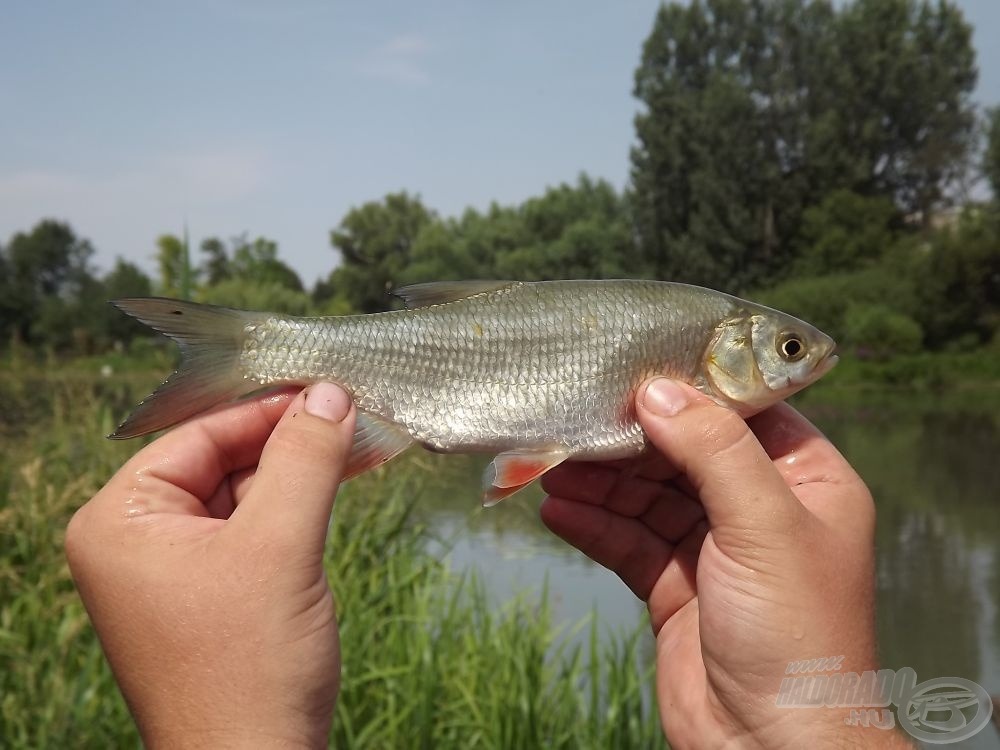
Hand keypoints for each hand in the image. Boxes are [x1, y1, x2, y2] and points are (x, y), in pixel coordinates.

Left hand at [65, 383, 354, 748]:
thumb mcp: (279, 546)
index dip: (266, 410)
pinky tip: (336, 486)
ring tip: (355, 444)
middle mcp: (135, 542)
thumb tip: (328, 392)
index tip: (326, 389)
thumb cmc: (248, 668)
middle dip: (288, 442)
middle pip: (221, 461)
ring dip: (298, 473)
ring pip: (243, 494)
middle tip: (350, 414)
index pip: (198, 437)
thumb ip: (304, 460)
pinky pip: (253, 530)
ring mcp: (172, 571)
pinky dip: (295, 508)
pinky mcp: (210, 593)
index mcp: (119, 522)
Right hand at [542, 378, 906, 748]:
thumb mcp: (764, 525)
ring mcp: (716, 550)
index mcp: (808, 481)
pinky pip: (629, 542)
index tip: (636, 368)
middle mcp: (761, 509)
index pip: (745, 414)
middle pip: (685, 453)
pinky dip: (594, 525)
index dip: (693, 390)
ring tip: (551, 467)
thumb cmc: (797, 636)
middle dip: (631, 440)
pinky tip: (557, 511)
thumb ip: (712, 450)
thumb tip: (657, 390)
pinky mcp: (676, 588)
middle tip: (576, 420)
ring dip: (602, 482)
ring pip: (649, 496)